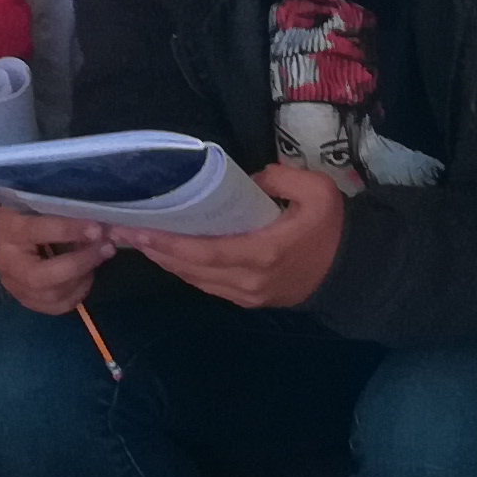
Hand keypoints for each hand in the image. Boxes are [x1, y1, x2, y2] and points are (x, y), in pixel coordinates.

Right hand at [0, 194, 115, 313]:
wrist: (2, 234)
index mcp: (5, 229)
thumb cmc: (25, 210)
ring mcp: (14, 286)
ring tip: (100, 255)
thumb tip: (107, 222)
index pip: (36, 231)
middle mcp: (6, 262)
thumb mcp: (38, 202)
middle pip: (41, 277)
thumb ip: (66, 209)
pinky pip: (58, 305)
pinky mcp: (26, 300)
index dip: (68, 230)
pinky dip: (79, 291)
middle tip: (107, 247)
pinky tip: (87, 273)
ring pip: (52, 295)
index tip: (97, 228)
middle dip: (80, 263)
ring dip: (83, 276)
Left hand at [113, 162, 346, 309]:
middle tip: (124, 231)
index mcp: (264, 253)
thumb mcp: (319, 190)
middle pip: (192, 269)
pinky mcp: (247, 300)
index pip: (207, 253)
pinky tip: (166, 254)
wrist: (352, 270)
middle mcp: (249, 280)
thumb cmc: (332, 228)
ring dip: (165, 262)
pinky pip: (208, 285)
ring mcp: (247, 295)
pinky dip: (184, 270)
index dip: (171, 245)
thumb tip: (250, 177)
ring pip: (196, 280)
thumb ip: (281, 177)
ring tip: (137, 241)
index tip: (141, 231)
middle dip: (157, 252)